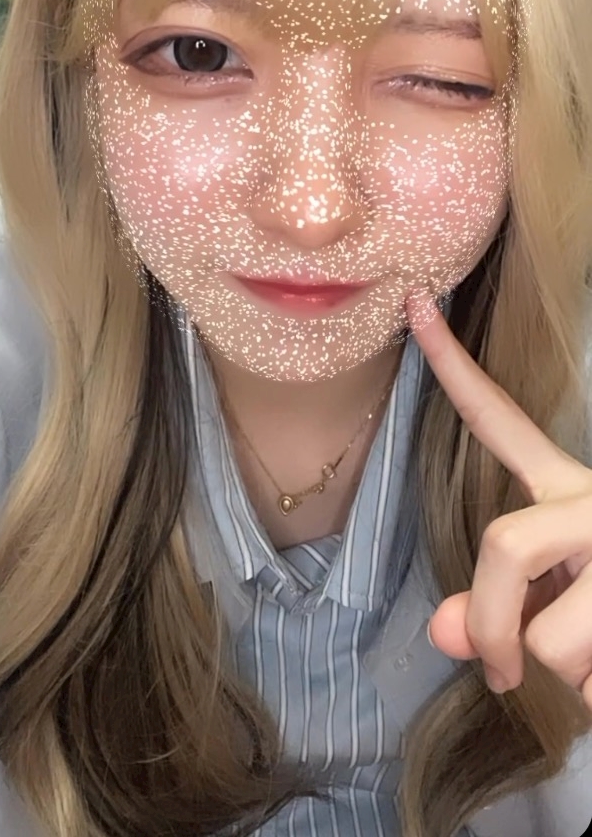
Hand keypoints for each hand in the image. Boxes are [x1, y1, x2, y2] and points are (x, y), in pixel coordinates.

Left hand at [406, 293, 591, 708]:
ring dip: (567, 680)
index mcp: (570, 489)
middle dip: (493, 625)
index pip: (501, 421)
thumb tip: (445, 632)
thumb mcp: (562, 595)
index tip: (413, 304)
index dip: (453, 367)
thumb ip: (500, 605)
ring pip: (551, 634)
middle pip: (505, 545)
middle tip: (502, 676)